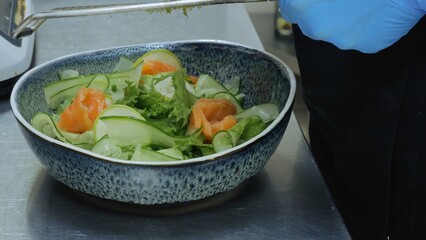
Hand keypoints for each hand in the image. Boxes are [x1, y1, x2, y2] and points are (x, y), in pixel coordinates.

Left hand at [278, 0, 424, 52]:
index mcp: (303, 5)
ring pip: (333, 30)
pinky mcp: (364, 46)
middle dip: (318, 11)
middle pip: (310, 22)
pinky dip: (360, 26)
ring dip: (340, 18)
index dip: (295, 2)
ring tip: (359, 1)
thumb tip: (301, 1)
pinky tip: (372, 10)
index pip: (287, 9)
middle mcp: (318, 27)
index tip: (302, 0)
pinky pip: (356, 36)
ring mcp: (342, 40)